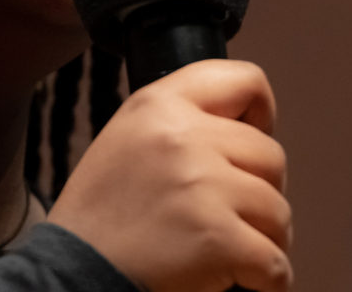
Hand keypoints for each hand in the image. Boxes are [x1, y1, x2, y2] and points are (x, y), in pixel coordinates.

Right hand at [46, 59, 290, 291]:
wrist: (72, 272)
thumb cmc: (101, 215)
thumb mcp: (125, 139)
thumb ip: (179, 122)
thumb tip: (246, 130)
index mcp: (159, 105)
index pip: (245, 80)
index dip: (261, 114)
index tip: (252, 142)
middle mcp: (183, 136)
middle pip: (271, 156)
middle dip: (262, 191)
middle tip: (232, 216)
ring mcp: (203, 187)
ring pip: (279, 210)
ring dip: (265, 237)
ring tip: (228, 249)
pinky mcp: (218, 238)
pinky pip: (275, 262)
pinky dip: (267, 277)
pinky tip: (240, 278)